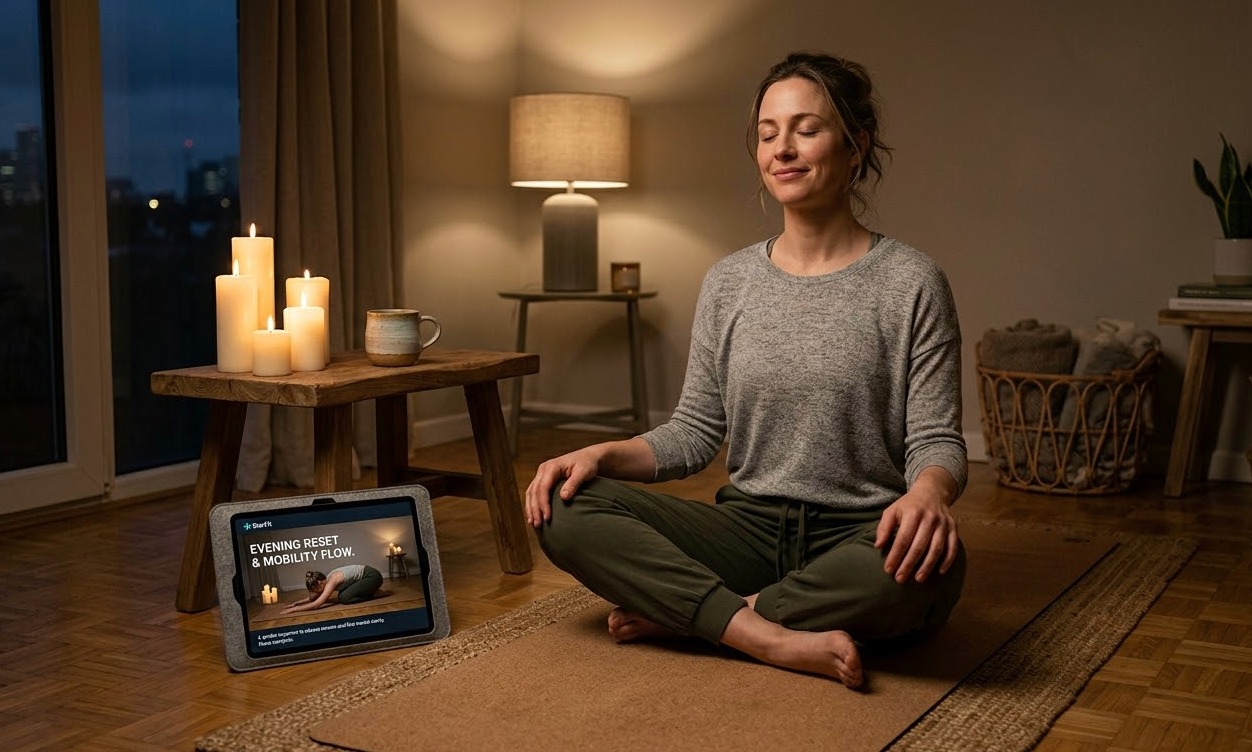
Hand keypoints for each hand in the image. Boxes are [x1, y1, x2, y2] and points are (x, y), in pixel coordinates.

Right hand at [524, 445, 603, 527]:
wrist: (587, 457)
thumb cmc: (587, 464)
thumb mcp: (583, 472)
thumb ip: (573, 483)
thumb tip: (563, 497)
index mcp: (551, 467)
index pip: (543, 487)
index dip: (543, 504)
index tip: (547, 517)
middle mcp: (543, 469)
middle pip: (534, 491)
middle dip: (535, 509)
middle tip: (538, 524)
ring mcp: (541, 474)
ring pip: (531, 492)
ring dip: (530, 508)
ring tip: (533, 523)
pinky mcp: (543, 479)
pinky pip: (533, 492)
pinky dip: (532, 504)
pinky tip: (533, 515)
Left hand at [874, 468, 958, 583]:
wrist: (931, 492)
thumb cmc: (908, 505)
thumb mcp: (892, 510)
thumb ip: (884, 527)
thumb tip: (878, 546)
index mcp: (913, 513)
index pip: (903, 539)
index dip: (895, 555)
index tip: (888, 570)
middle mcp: (930, 518)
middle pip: (919, 546)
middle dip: (909, 564)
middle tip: (900, 579)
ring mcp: (943, 523)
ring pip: (936, 548)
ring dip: (927, 566)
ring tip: (918, 579)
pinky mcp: (953, 528)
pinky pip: (952, 547)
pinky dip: (948, 560)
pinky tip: (940, 572)